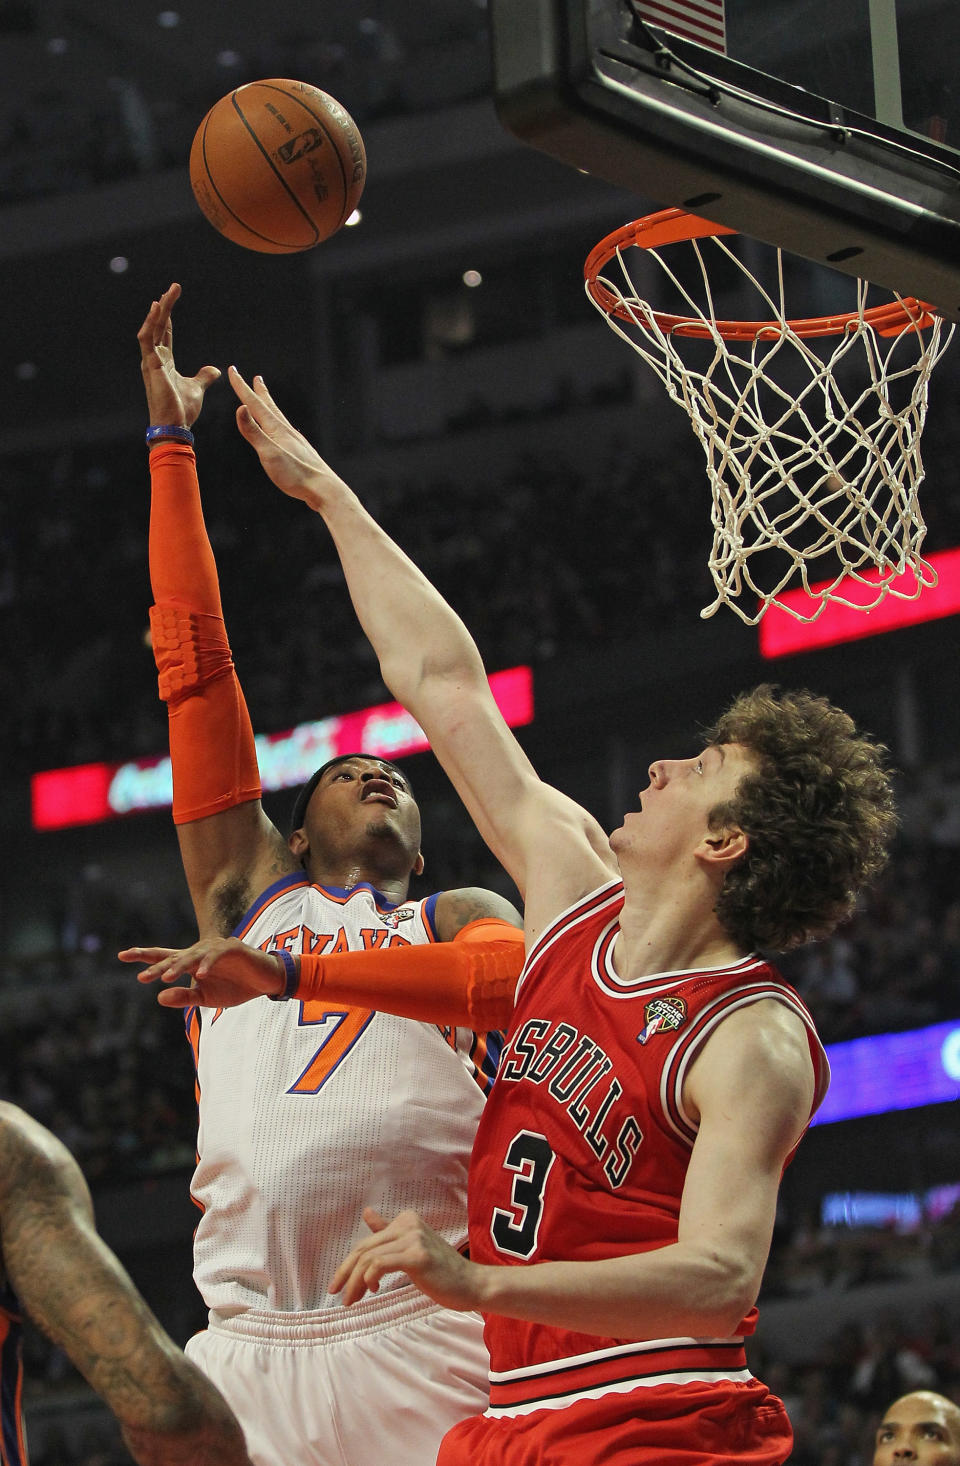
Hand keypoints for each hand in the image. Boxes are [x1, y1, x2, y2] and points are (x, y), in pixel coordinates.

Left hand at [118, 936, 283, 1007]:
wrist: (265, 981)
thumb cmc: (235, 987)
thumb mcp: (206, 999)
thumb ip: (184, 998)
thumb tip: (160, 997)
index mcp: (191, 962)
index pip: (164, 957)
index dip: (143, 956)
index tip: (121, 955)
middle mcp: (200, 952)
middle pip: (174, 956)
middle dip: (157, 966)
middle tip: (142, 978)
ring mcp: (216, 948)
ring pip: (193, 955)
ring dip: (179, 966)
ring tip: (166, 978)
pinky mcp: (233, 948)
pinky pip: (217, 954)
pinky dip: (209, 963)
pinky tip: (200, 974)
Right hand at [138, 282, 220, 427]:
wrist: (176, 426)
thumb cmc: (182, 409)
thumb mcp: (197, 388)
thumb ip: (204, 376)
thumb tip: (214, 369)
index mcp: (164, 361)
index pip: (165, 332)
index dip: (167, 315)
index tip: (171, 297)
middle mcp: (154, 358)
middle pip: (159, 326)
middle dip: (165, 306)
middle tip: (174, 287)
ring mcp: (150, 361)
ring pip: (152, 328)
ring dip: (159, 311)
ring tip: (166, 294)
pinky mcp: (151, 366)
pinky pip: (147, 339)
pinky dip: (150, 323)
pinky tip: (156, 309)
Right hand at [229, 366, 349, 509]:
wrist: (324, 490)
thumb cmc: (296, 475)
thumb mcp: (269, 454)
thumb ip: (254, 432)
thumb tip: (240, 408)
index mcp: (277, 430)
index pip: (254, 404)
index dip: (241, 387)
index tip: (232, 370)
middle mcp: (287, 431)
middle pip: (270, 407)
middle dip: (260, 392)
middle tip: (256, 378)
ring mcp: (294, 441)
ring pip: (279, 418)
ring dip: (270, 407)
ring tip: (267, 401)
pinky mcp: (299, 452)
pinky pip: (285, 431)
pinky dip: (278, 424)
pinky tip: (282, 431)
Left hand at [329, 1208, 487, 1310]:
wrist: (471, 1284)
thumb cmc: (441, 1270)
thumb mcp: (411, 1246)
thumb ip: (388, 1231)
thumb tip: (366, 1212)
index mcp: (406, 1219)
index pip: (367, 1243)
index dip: (348, 1264)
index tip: (339, 1285)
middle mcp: (408, 1223)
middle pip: (364, 1249)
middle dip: (345, 1274)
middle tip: (336, 1294)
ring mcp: (414, 1238)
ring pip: (369, 1259)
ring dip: (355, 1283)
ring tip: (352, 1301)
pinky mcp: (417, 1256)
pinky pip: (380, 1265)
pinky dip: (369, 1278)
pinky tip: (372, 1290)